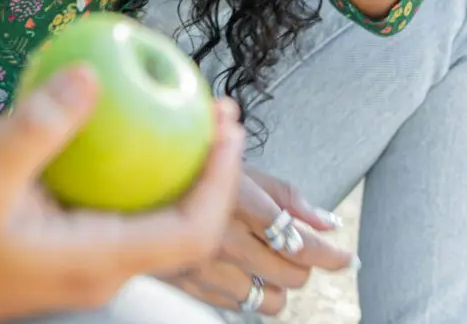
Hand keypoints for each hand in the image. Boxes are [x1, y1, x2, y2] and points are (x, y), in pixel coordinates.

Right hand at [0, 68, 245, 323]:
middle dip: (207, 167)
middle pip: (181, 223)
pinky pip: (110, 207)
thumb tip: (90, 76)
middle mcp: (99, 268)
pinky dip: (126, 168)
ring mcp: (81, 263)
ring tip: (180, 110)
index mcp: (96, 262)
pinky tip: (108, 127)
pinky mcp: (60, 250)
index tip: (227, 128)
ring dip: (172, 166)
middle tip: (217, 109)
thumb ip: (36, 129)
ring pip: (148, 215)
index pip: (190, 230)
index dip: (220, 180)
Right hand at [163, 170, 351, 315]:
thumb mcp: (237, 164)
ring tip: (267, 259)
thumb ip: (286, 195)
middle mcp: (221, 240)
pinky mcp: (184, 284)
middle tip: (296, 245)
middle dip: (305, 262)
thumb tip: (328, 223)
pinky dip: (248, 291)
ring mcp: (201, 267)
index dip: (332, 254)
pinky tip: (240, 268)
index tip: (346, 256)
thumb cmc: (187, 161)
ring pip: (270, 301)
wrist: (121, 176)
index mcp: (236, 202)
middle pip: (292, 275)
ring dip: (277, 282)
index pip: (301, 243)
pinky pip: (237, 305)